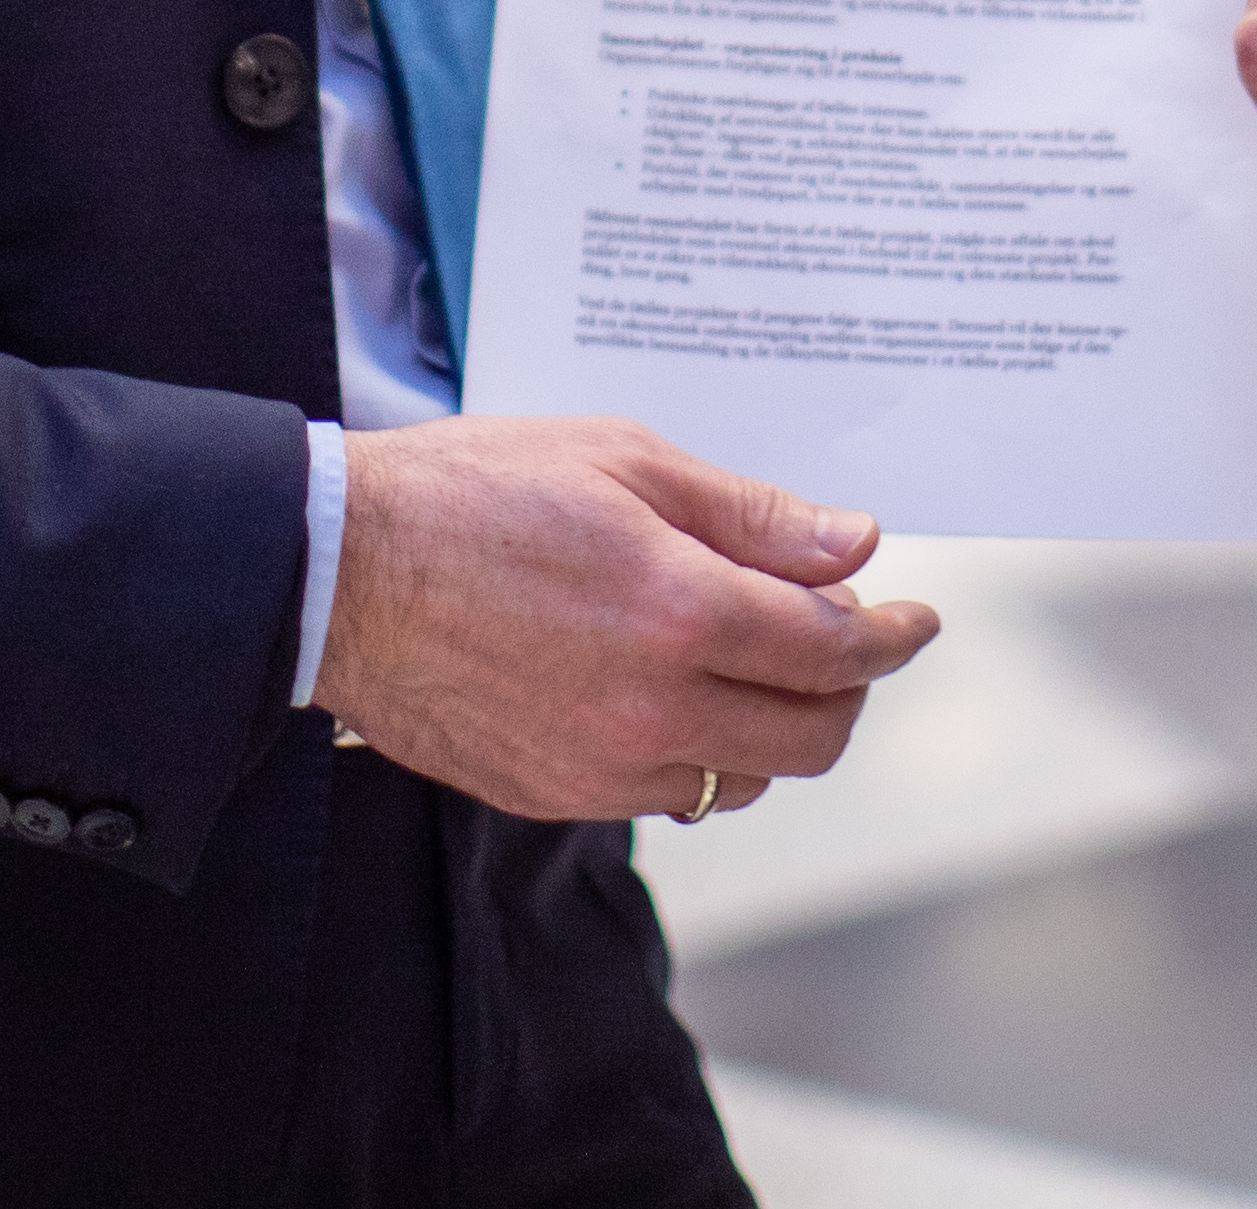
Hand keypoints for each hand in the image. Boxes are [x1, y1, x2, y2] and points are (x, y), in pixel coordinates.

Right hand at [318, 415, 944, 823]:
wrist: (340, 573)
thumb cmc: (476, 492)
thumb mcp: (624, 461)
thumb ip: (750, 514)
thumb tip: (854, 547)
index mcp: (681, 610)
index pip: (834, 648)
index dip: (892, 636)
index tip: (916, 620)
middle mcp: (654, 707)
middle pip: (813, 735)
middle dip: (849, 689)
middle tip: (843, 638)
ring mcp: (604, 766)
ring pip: (747, 776)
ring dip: (776, 725)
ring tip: (754, 660)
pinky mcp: (556, 796)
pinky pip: (671, 796)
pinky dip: (700, 753)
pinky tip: (675, 696)